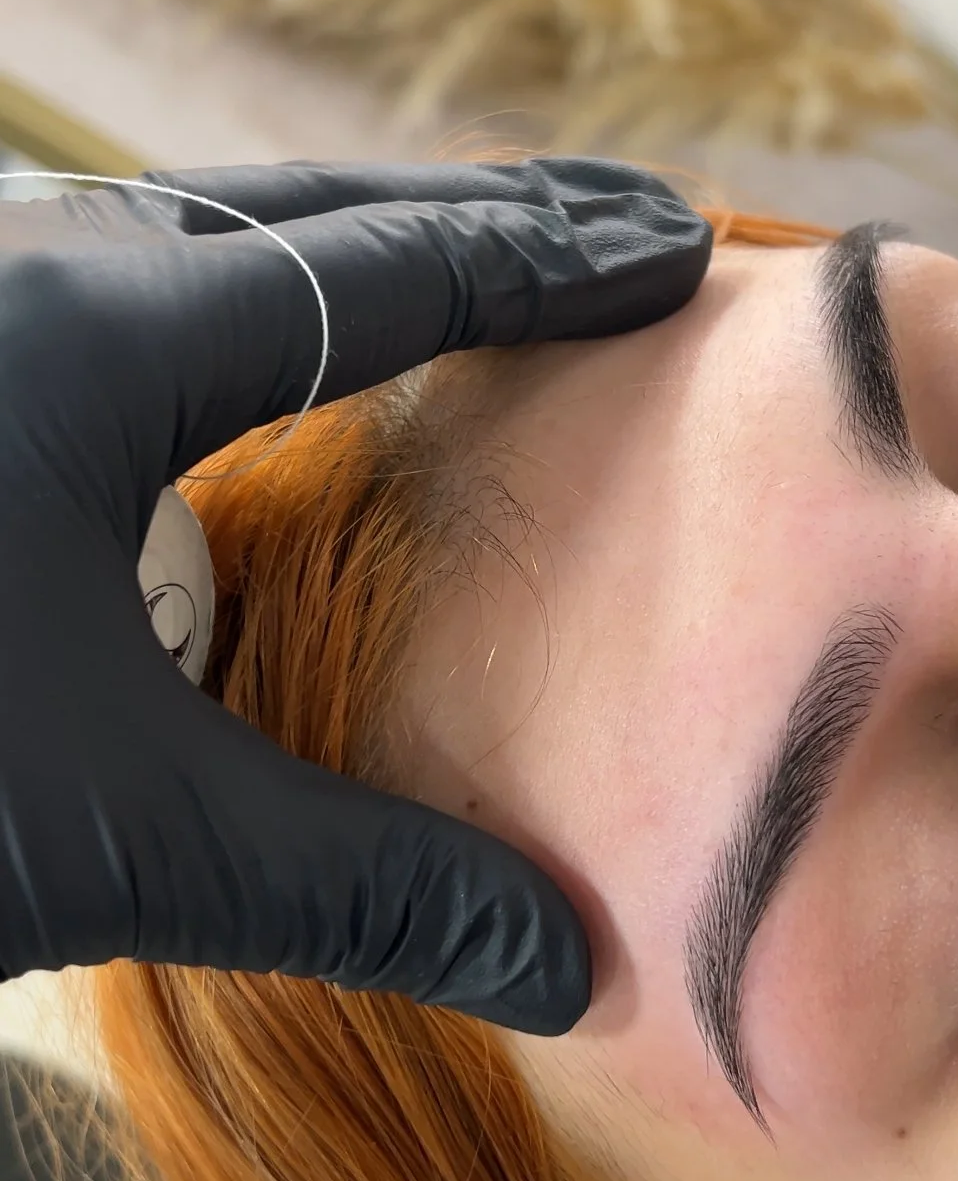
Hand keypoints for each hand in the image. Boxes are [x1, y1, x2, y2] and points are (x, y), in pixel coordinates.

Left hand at [0, 158, 710, 1032]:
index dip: (543, 264)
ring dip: (319, 261)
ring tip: (436, 288)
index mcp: (92, 339)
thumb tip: (567, 967)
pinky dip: (199, 324)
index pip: (383, 272)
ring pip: (166, 244)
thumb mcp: (112, 834)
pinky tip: (212, 387)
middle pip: (284, 213)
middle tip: (600, 229)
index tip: (669, 246)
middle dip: (461, 223)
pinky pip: (80, 303)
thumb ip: (351, 888)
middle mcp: (8, 276)